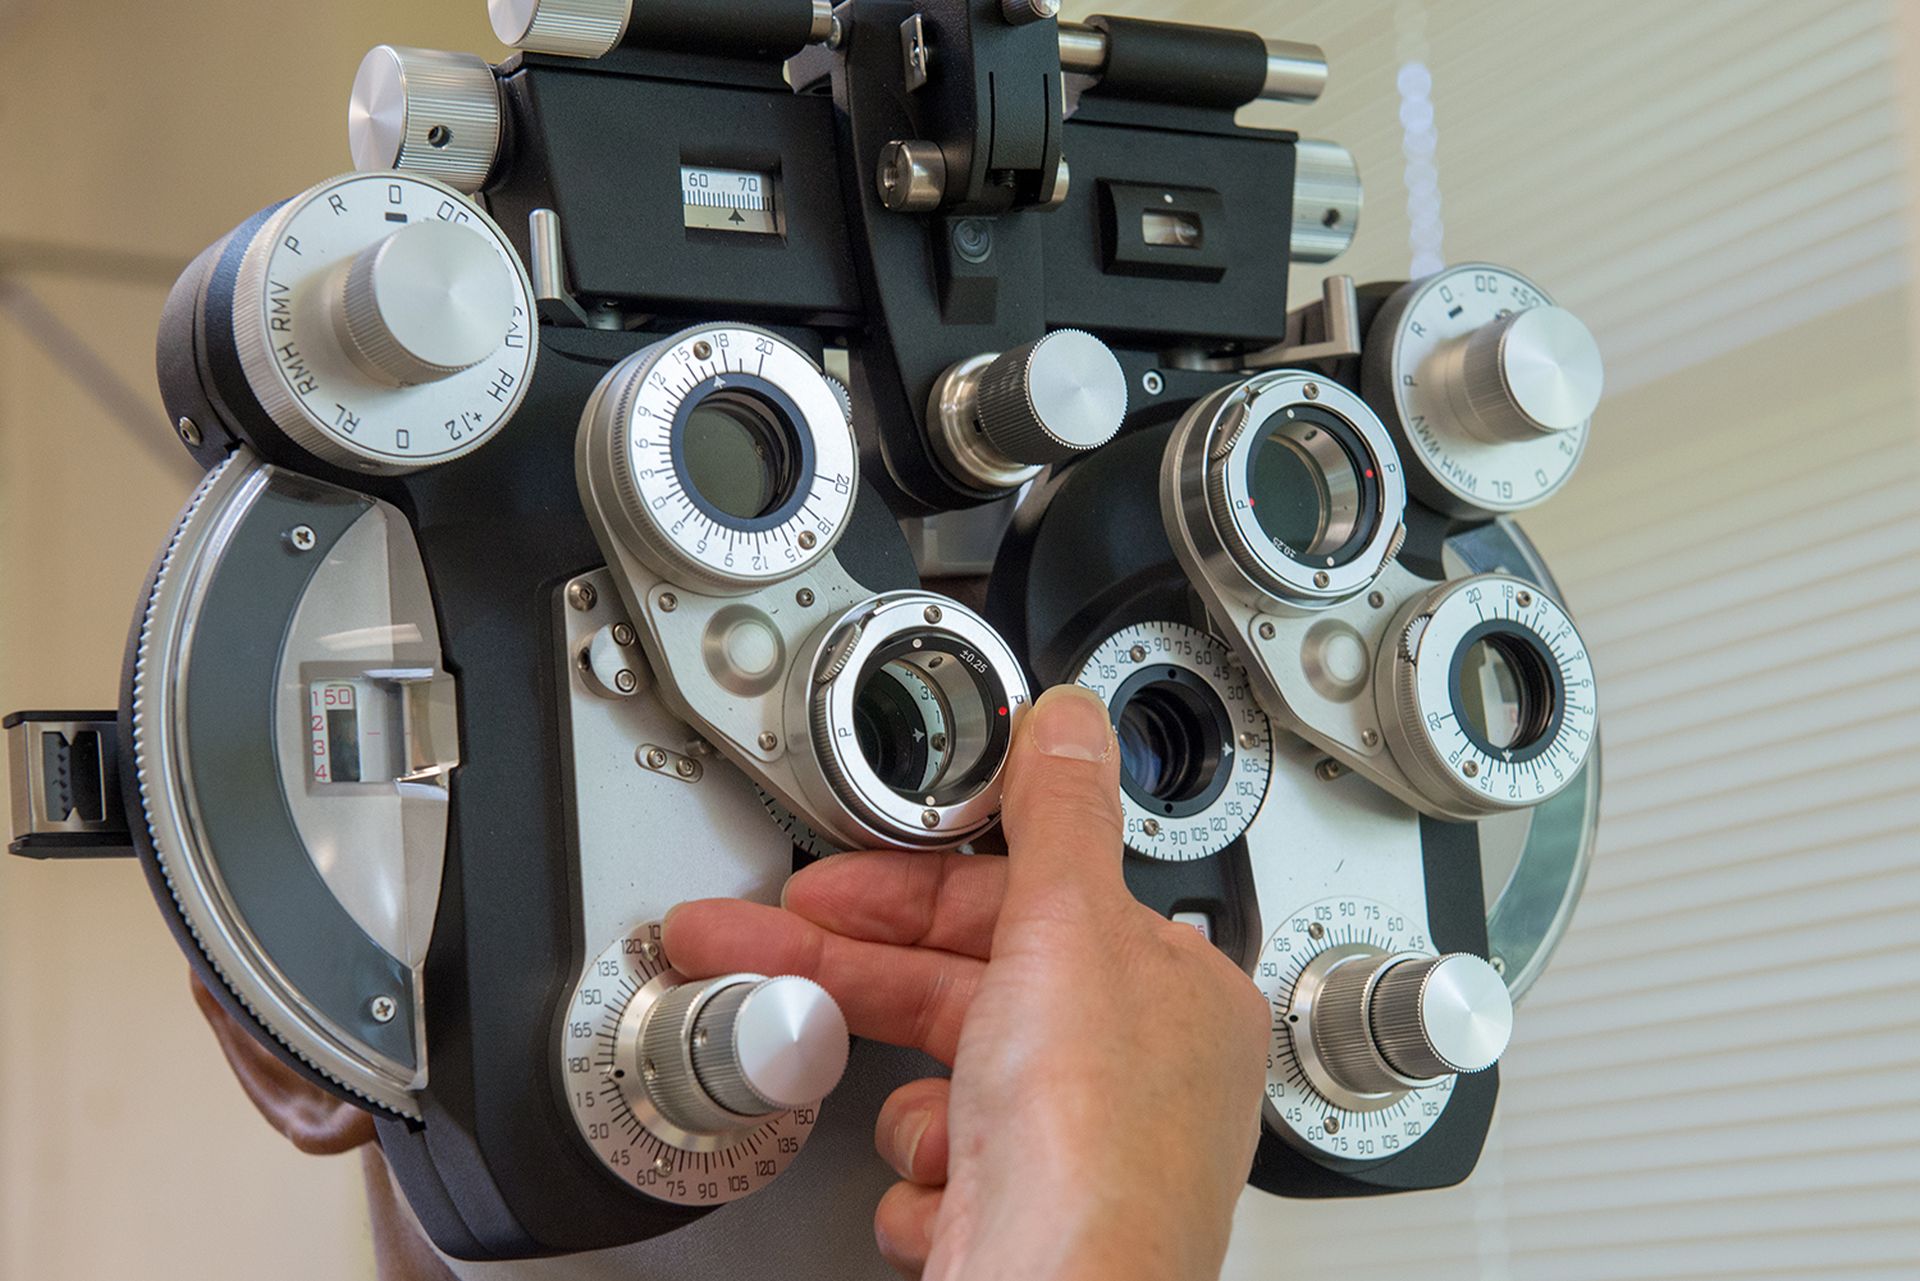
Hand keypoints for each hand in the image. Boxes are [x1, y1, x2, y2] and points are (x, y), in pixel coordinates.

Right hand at [664, 685, 1269, 1280]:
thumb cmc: (1094, 1158)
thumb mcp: (1069, 935)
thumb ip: (1059, 817)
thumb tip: (1068, 720)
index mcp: (1167, 993)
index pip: (1019, 901)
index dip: (908, 885)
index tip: (827, 882)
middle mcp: (1133, 1076)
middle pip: (964, 990)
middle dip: (851, 977)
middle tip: (751, 950)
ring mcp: (1074, 1156)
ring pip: (944, 1090)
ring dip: (914, 1113)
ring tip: (931, 1137)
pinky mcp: (1022, 1223)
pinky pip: (938, 1174)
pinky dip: (925, 1187)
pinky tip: (946, 1196)